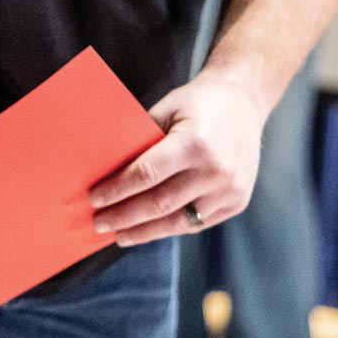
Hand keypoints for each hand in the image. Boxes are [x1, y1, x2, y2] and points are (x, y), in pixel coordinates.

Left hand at [88, 70, 268, 245]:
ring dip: (145, 231)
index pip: (147, 174)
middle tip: (99, 223)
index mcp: (194, 143)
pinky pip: (197, 223)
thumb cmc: (196, 103)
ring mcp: (229, 190)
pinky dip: (170, 228)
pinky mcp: (237, 202)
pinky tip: (149, 230)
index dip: (118, 190)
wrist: (243, 102)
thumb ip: (142, 139)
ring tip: (120, 235)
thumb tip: (106, 171)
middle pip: (160, 203)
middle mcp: (215, 170)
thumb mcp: (167, 109)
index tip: (94, 199)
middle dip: (125, 216)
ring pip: (178, 221)